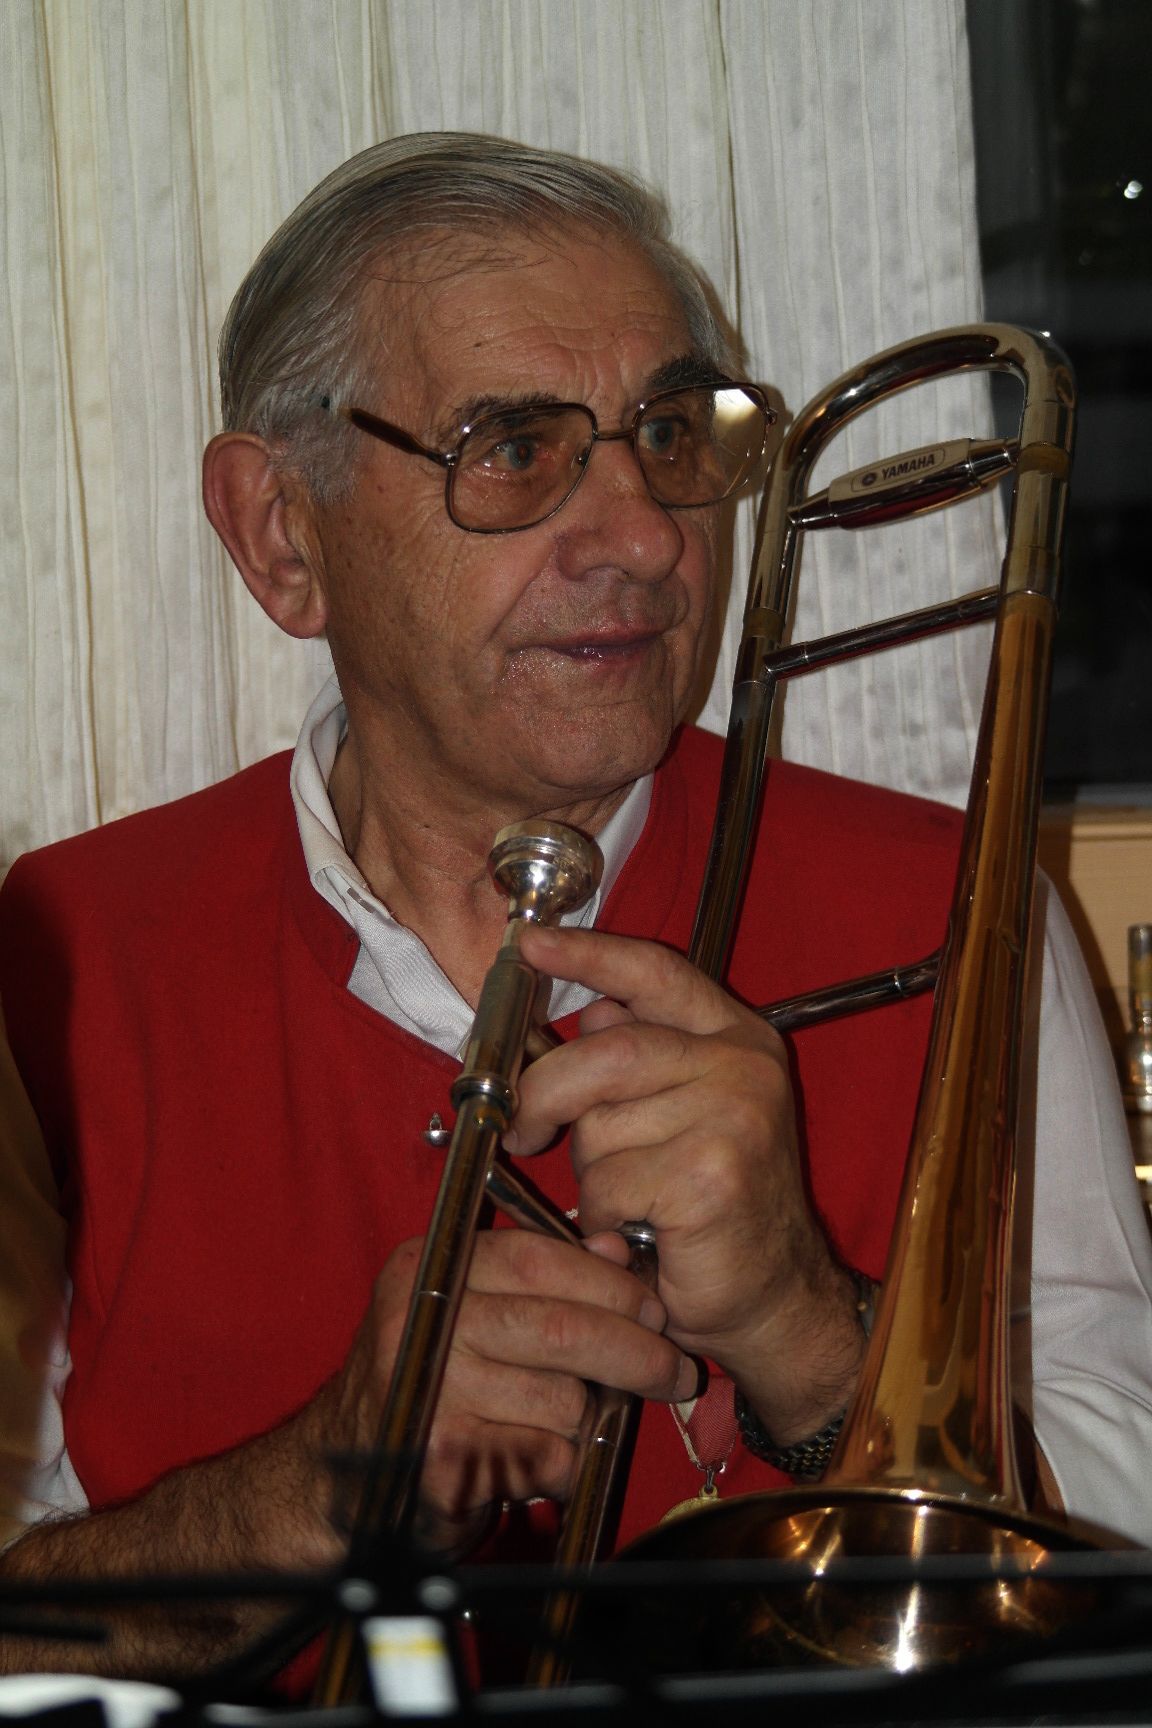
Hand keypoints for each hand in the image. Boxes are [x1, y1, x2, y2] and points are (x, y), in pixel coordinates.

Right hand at [313, 1225, 698, 1553]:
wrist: (340, 1472)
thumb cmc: (426, 1380)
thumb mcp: (473, 1310)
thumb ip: (543, 1276)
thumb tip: (617, 1250)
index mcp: (429, 1269)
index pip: (537, 1258)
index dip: (609, 1284)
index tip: (655, 1310)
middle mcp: (422, 1320)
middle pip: (559, 1329)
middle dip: (634, 1352)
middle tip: (673, 1372)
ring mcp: (428, 1389)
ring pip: (560, 1400)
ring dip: (590, 1417)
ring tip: (575, 1421)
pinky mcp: (442, 1457)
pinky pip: (543, 1457)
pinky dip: (561, 1464)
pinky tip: (539, 1461)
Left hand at [509, 925, 867, 1445]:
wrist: (775, 1297)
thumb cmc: (717, 1209)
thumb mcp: (685, 1113)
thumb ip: (641, 1059)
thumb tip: (589, 1014)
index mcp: (738, 1038)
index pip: (654, 970)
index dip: (586, 952)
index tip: (530, 943)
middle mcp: (744, 1066)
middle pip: (605, 1051)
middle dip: (545, 1092)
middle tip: (525, 1129)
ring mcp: (734, 1117)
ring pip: (598, 1125)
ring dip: (590, 1172)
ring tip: (629, 1198)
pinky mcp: (710, 1175)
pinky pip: (607, 1183)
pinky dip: (601, 1216)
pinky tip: (638, 1231)